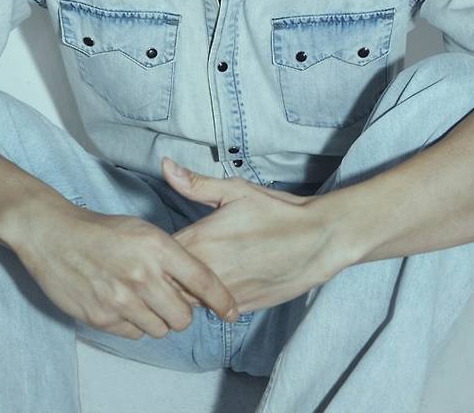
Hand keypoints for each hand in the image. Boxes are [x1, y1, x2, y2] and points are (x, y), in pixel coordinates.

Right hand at [11, 193, 239, 339]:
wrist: (54, 235)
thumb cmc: (102, 230)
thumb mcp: (143, 229)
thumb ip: (170, 256)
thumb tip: (194, 285)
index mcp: (157, 246)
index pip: (202, 280)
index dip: (222, 300)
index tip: (232, 311)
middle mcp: (142, 275)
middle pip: (183, 316)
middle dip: (181, 311)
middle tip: (170, 299)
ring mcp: (121, 299)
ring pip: (160, 329)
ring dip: (157, 320)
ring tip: (143, 299)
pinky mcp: (102, 317)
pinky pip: (134, 334)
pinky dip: (134, 324)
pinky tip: (123, 303)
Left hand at [162, 157, 343, 313]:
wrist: (319, 240)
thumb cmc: (277, 211)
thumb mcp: (236, 190)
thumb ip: (195, 184)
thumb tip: (165, 165)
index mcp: (200, 240)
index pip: (157, 255)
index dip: (154, 250)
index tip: (159, 241)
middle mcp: (207, 272)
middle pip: (167, 282)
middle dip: (165, 272)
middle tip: (172, 256)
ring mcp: (224, 294)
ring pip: (188, 299)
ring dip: (186, 287)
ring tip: (196, 267)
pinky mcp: (240, 308)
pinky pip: (212, 308)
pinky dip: (209, 298)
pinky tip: (219, 279)